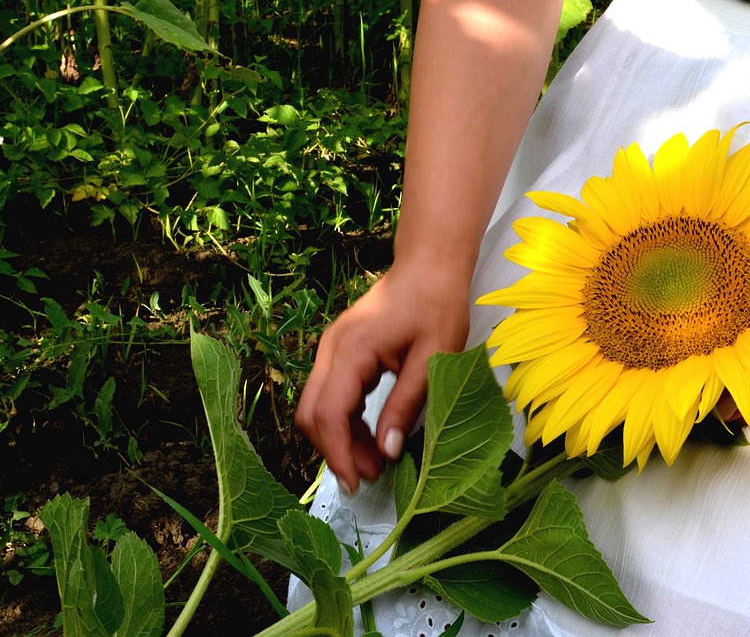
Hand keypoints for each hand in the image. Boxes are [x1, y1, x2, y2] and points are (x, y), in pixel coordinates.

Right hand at [295, 263, 470, 493]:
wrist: (429, 266)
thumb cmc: (437, 305)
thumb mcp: (433, 360)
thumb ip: (406, 406)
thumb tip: (386, 452)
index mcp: (352, 350)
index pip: (328, 413)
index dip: (338, 454)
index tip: (355, 483)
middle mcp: (331, 349)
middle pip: (311, 413)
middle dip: (334, 451)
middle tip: (368, 478)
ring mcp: (332, 349)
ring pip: (317, 406)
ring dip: (340, 438)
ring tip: (374, 463)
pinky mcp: (340, 352)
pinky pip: (331, 394)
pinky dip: (345, 420)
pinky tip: (371, 437)